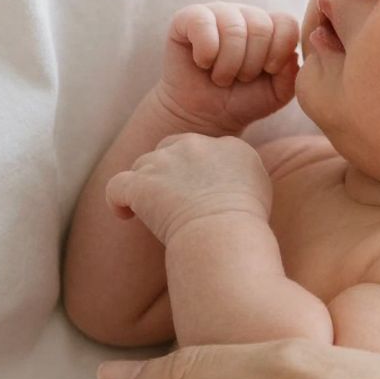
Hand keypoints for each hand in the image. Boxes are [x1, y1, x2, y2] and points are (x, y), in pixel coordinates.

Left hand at [107, 133, 273, 243]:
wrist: (224, 233)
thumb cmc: (247, 225)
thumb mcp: (262, 191)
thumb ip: (245, 176)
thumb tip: (235, 183)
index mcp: (229, 146)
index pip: (207, 149)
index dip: (199, 170)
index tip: (201, 193)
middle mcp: (195, 145)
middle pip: (171, 147)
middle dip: (169, 169)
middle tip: (174, 198)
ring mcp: (164, 162)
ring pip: (143, 165)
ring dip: (146, 184)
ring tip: (153, 211)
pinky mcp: (140, 183)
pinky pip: (117, 186)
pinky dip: (117, 200)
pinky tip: (124, 214)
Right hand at [157, 4, 299, 135]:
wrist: (202, 116)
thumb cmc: (241, 101)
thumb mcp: (276, 94)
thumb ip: (291, 75)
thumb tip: (291, 54)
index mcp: (269, 27)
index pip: (287, 23)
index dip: (280, 50)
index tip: (269, 71)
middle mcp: (244, 15)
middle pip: (261, 27)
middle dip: (252, 64)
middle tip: (240, 79)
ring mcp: (216, 13)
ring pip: (234, 28)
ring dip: (228, 64)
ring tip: (221, 77)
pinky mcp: (187, 18)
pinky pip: (203, 24)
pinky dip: (206, 52)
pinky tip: (203, 63)